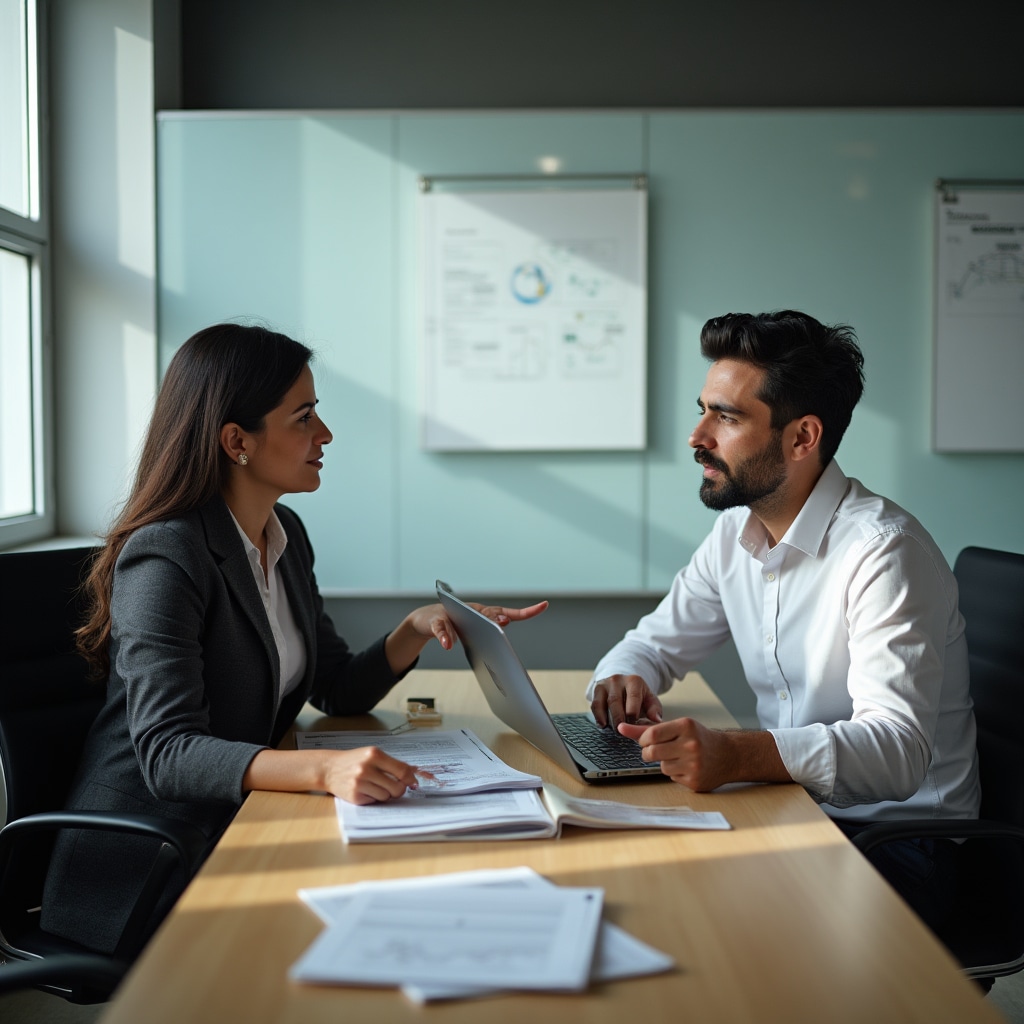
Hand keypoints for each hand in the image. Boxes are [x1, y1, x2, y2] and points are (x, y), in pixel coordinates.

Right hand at [320, 746, 420, 804]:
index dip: (411, 779)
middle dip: (399, 789)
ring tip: (375, 785)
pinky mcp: (355, 797)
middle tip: (393, 786)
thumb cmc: (354, 760)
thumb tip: (415, 773)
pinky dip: (373, 797)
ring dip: (385, 793)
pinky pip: (375, 801)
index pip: (402, 771)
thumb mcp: (373, 755)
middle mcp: (366, 769)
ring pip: (386, 796)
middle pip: (397, 787)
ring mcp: (360, 783)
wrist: (329, 768)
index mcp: (374, 755)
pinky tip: (365, 790)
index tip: (414, 783)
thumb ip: (393, 764)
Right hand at [409, 599, 548, 650]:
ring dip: (474, 624)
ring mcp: (453, 614)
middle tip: (503, 623)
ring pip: (465, 619)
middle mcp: (471, 611)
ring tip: (483, 629)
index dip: (526, 611)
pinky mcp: (435, 620)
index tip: (543, 606)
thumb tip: (504, 643)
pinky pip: (441, 628)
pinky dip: (444, 636)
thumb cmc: (455, 624)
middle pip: (487, 614)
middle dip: (496, 619)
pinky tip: (446, 644)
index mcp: (484, 614)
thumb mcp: (474, 632)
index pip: (507, 613)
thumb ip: (489, 640)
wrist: (426, 620)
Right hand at [590, 674, 662, 728]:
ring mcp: (605, 684)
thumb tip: (656, 720)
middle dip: (618, 718)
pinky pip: (595, 704)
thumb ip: (654, 710)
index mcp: (634, 681)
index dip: (632, 713)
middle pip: (615, 701)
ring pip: (603, 703)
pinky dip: (598, 716)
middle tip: (622, 732)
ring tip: (615, 731)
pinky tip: (603, 726)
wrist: (625, 685)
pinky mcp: (597, 689)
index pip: (633, 697)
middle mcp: (618, 679)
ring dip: (608, 719)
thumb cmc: (639, 697)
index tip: (633, 725)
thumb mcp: (650, 700)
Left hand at [617, 718, 790, 791]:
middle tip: (659, 750)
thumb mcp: (677, 727)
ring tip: (679, 758)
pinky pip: (672, 778)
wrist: (729, 755)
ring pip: (661, 766)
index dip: (644, 740)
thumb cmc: (699, 738)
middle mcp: (691, 745)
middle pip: (651, 753)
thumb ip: (647, 729)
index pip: (651, 735)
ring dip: (665, 763)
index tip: (648, 741)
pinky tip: (688, 768)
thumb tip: (621, 728)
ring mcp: (694, 764)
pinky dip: (675, 773)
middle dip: (649, 753)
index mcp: (686, 726)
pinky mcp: (695, 781)